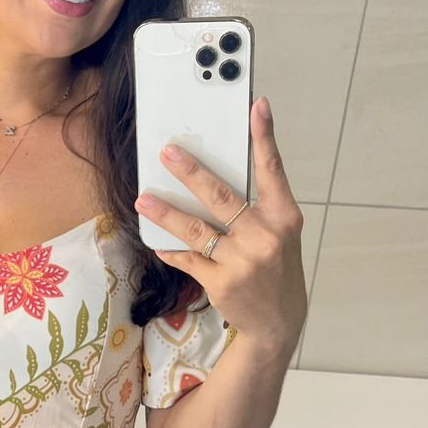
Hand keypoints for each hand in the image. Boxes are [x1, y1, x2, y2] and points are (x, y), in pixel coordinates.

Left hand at [134, 96, 306, 350]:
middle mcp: (264, 236)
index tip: (256, 107)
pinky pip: (187, 259)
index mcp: (284, 218)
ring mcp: (242, 261)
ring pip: (197, 229)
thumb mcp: (279, 234)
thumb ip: (258, 207)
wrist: (278, 321)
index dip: (264, 138)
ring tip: (143, 200)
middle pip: (221, 197)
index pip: (272, 171)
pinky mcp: (221, 282)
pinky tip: (155, 241)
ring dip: (166, 213)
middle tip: (168, 153)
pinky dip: (170, 249)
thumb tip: (217, 175)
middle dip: (192, 173)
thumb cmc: (276, 267)